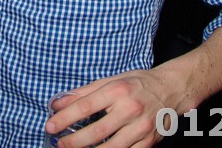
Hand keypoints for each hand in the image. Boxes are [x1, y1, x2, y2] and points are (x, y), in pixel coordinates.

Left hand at [45, 70, 170, 147]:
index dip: (64, 118)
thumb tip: (57, 103)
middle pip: (96, 131)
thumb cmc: (137, 84)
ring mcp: (141, 128)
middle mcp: (130, 109)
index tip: (50, 126)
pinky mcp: (149, 142)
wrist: (171, 89)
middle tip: (60, 145)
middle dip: (73, 141)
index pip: (85, 107)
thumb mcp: (110, 81)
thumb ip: (83, 93)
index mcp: (117, 90)